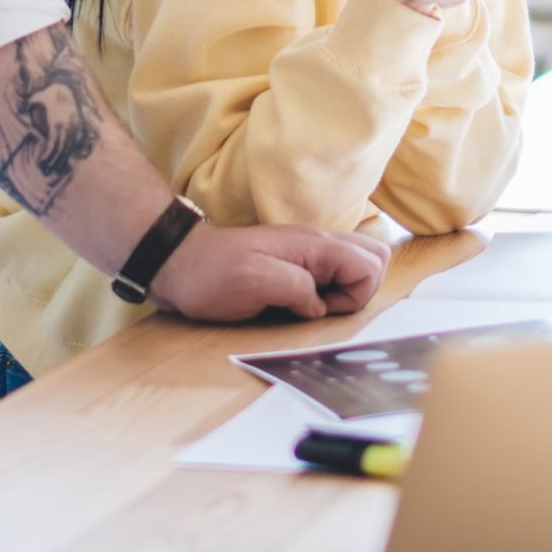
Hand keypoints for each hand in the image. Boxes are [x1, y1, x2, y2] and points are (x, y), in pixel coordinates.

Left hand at [155, 220, 387, 322]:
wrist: (177, 264)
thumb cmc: (212, 274)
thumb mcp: (255, 282)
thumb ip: (298, 289)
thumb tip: (320, 307)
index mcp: (313, 245)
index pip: (370, 263)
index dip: (356, 294)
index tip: (320, 307)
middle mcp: (316, 245)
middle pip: (374, 258)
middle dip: (361, 290)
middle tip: (323, 306)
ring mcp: (307, 254)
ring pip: (356, 266)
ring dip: (345, 292)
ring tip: (309, 306)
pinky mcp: (296, 266)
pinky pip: (333, 275)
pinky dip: (328, 293)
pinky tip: (298, 304)